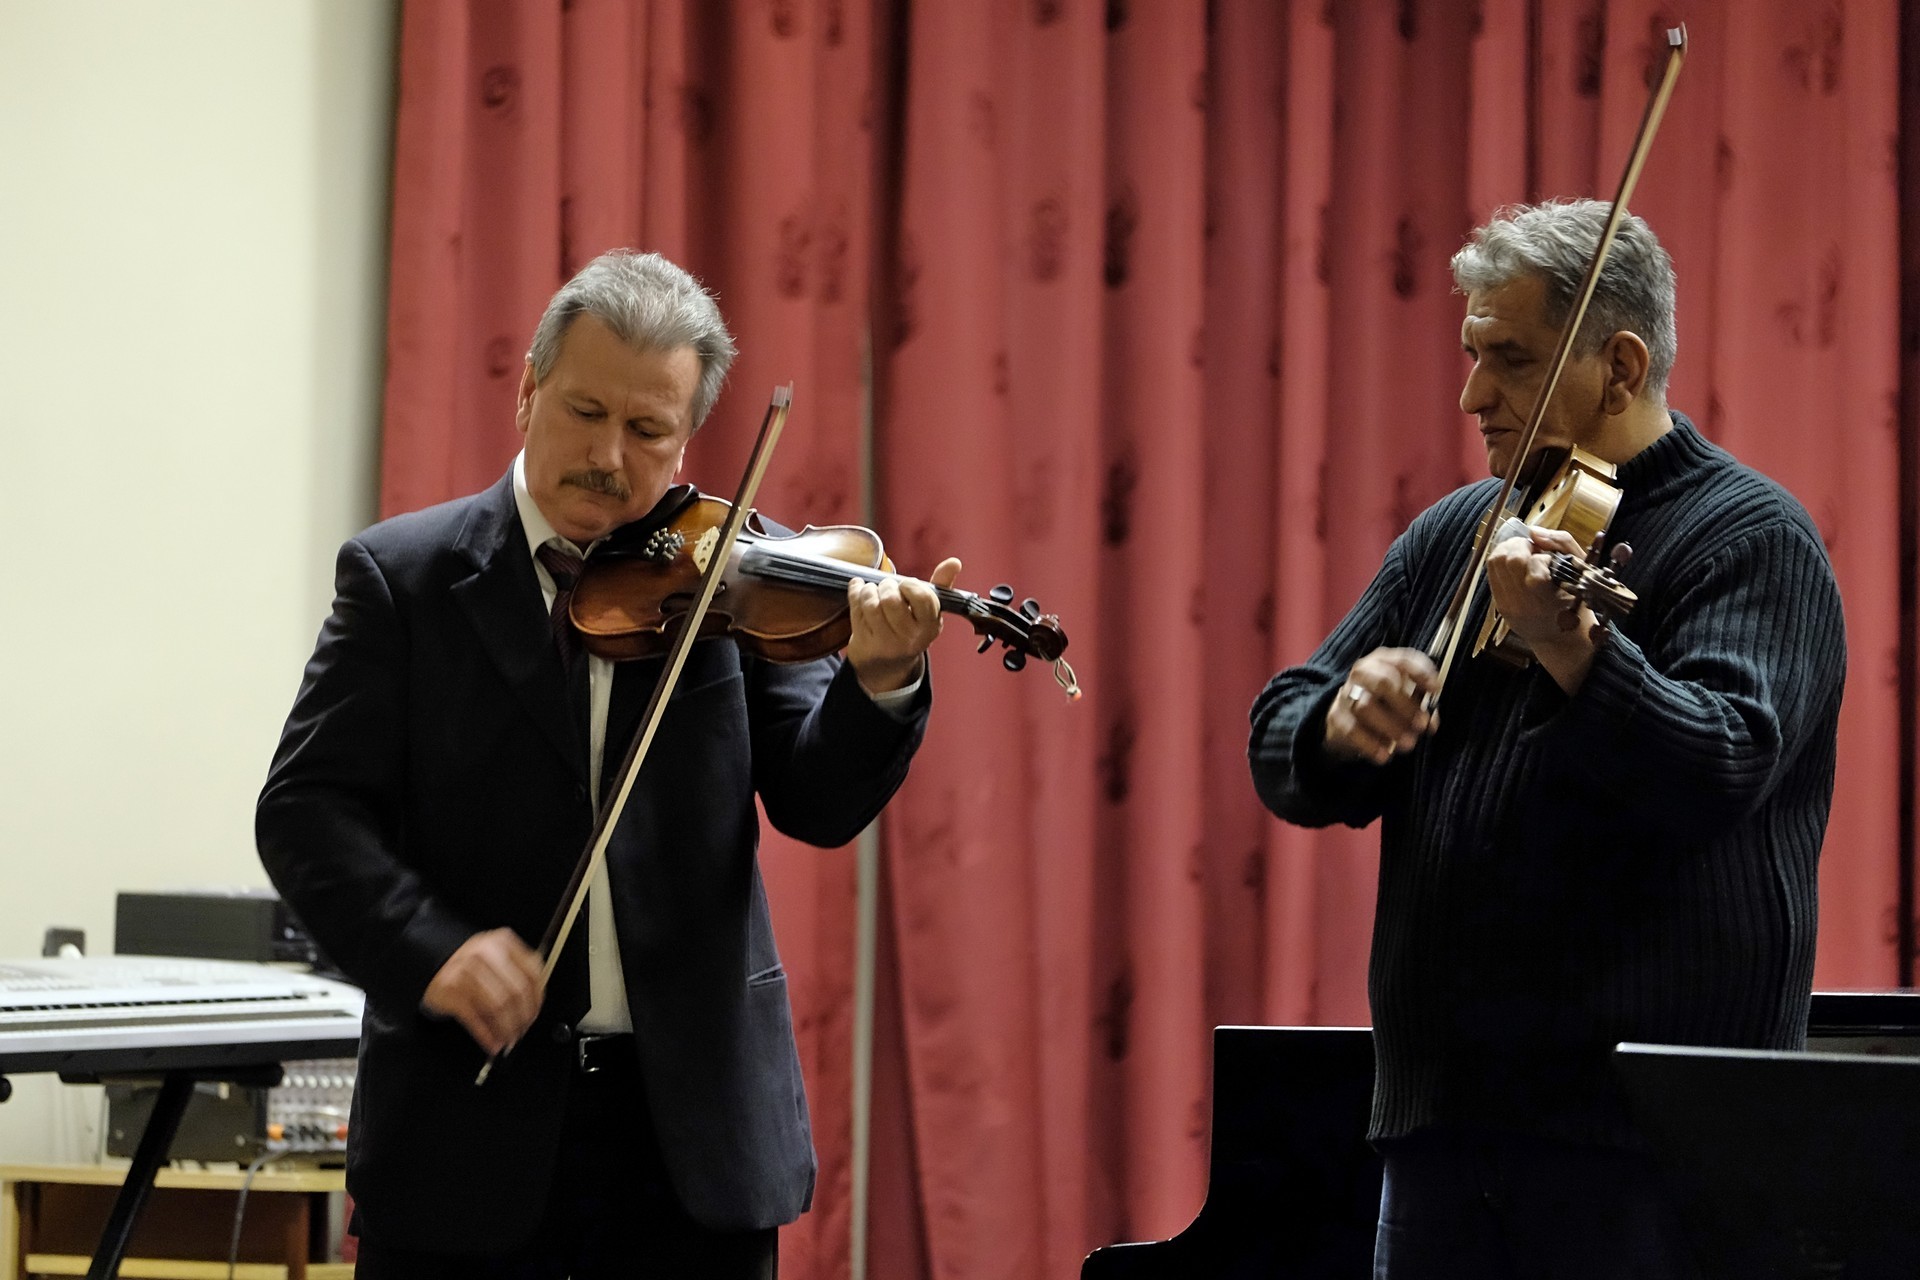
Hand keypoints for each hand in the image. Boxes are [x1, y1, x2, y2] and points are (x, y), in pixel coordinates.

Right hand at [421, 928, 544, 1054]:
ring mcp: (465, 970)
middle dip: (522, 1018)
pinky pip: (474, 1017)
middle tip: (521, 1032)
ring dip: (505, 1029)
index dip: (537, 1000)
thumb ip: (517, 975)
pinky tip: (491, 1043)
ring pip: (497, 1006)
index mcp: (503, 943)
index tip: (534, 1015)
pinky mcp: (449, 989)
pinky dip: (485, 1035)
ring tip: (507, 1040)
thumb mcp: (496, 960)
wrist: (430, 966)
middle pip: (516, 992)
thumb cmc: (469, 967)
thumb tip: (534, 1008)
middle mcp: (485, 953)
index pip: (532, 973)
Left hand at [845, 557, 961, 693]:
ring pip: (871, 603)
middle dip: (886, 585)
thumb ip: (942, 584)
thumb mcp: (929, 609)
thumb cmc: (911, 625)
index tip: (905, 585)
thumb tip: (955, 562)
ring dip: (869, 590)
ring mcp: (886, 643)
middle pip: (891, 600)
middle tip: (887, 587)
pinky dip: (855, 593)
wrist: (888, 662)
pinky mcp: (865, 643)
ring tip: (873, 591)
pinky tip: (859, 590)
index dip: (909, 585)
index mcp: (930, 626)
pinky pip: (856, 609)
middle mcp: (910, 637)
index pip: (922, 597)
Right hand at [1324, 648, 1439, 765]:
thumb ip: (1420, 705)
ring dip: (1390, 726)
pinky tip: (1384, 756)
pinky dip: (1370, 744)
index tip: (1436, 690)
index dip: (1421, 673)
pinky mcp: (1336, 716)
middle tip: (1421, 725)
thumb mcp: (1405, 696)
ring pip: (1366, 706)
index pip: (1402, 660)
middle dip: (1405, 705)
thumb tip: (1431, 723)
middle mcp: (1363, 672)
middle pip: (1382, 681)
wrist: (1347, 717)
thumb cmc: (1385, 702)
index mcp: (1384, 661)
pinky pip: (1352, 729)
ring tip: (1408, 744)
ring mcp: (1347, 693)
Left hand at [1484, 525, 1599, 693]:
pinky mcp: (1498, 605)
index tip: (1549, 559)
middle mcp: (1525, 605)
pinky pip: (1491, 572)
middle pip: (1509, 560)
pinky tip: (1516, 563)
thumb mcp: (1581, 571)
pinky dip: (1502, 560)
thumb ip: (1562, 544)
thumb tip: (1533, 531)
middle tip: (1534, 549)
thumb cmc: (1576, 602)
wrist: (1561, 638)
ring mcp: (1508, 606)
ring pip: (1495, 562)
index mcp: (1550, 600)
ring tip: (1525, 553)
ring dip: (1509, 549)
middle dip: (1521, 545)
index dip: (1541, 556)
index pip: (1534, 570)